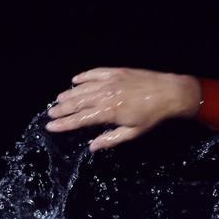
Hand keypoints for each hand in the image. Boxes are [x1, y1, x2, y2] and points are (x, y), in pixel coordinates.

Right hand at [44, 67, 201, 151]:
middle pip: (78, 102)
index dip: (64, 123)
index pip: (80, 119)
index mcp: (109, 111)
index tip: (51, 126)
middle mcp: (106, 94)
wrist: (169, 92)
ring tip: (57, 100)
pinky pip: (94, 73)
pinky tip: (74, 80)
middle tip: (49, 114)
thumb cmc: (152, 116)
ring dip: (69, 94)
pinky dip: (83, 77)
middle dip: (62, 109)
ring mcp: (110, 81)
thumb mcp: (133, 132)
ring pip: (83, 88)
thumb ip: (110, 139)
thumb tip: (91, 147)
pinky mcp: (116, 72)